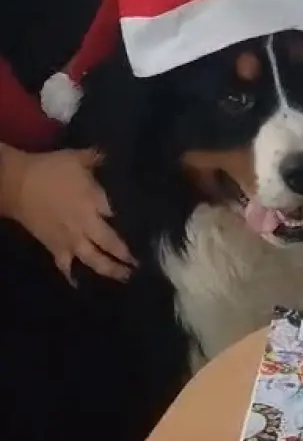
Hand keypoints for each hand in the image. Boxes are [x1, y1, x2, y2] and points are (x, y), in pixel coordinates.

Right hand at [2, 147, 134, 282]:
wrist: (17, 185)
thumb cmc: (50, 169)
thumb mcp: (77, 158)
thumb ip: (97, 158)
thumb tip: (113, 156)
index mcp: (95, 202)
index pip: (119, 217)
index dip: (135, 225)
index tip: (147, 232)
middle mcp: (87, 225)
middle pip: (111, 244)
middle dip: (127, 255)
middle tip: (140, 264)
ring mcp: (71, 240)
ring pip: (94, 260)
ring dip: (110, 270)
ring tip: (124, 277)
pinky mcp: (55, 248)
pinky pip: (65, 266)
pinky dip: (72, 277)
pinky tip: (80, 285)